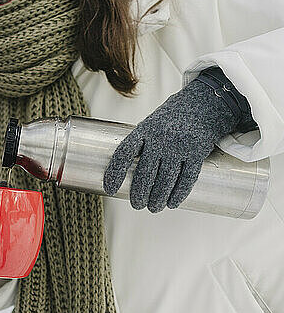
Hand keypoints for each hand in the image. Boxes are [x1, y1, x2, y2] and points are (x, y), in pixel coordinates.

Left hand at [103, 80, 240, 212]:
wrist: (203, 104)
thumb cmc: (170, 121)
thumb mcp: (150, 125)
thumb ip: (140, 146)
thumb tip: (125, 175)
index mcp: (144, 130)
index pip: (124, 153)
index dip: (115, 173)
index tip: (110, 190)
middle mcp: (160, 138)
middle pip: (145, 173)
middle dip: (139, 193)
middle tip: (136, 205)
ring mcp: (179, 145)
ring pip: (165, 179)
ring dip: (157, 198)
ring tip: (153, 207)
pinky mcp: (197, 152)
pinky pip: (186, 178)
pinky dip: (178, 194)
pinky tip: (172, 203)